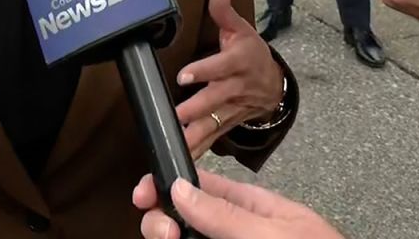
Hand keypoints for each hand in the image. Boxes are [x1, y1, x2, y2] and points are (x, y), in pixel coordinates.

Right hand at [132, 172, 342, 238]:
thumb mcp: (273, 232)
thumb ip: (226, 214)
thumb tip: (181, 189)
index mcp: (250, 207)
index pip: (198, 186)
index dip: (166, 185)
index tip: (145, 196)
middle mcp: (235, 231)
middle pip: (182, 219)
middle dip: (161, 222)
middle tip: (165, 235)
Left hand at [174, 0, 283, 158]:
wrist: (275, 85)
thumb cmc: (252, 54)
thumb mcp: (241, 29)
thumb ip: (224, 11)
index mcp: (238, 62)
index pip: (220, 66)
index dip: (203, 71)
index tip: (184, 76)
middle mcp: (236, 88)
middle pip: (214, 99)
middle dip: (195, 109)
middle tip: (175, 116)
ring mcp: (232, 109)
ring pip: (212, 123)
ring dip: (194, 135)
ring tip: (175, 143)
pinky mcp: (227, 124)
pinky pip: (212, 139)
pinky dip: (198, 150)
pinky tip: (182, 160)